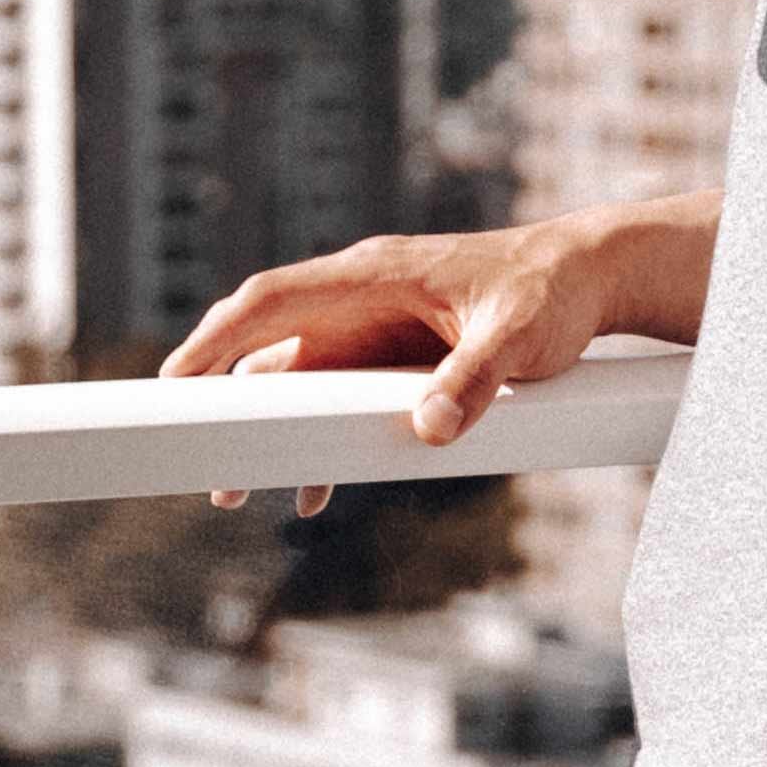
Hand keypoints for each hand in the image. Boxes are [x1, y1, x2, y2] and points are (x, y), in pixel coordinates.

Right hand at [158, 219, 638, 514]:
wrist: (592, 277)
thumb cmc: (551, 293)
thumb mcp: (518, 338)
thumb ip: (472, 381)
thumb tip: (426, 429)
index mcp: (375, 275)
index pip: (272, 300)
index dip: (217, 338)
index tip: (174, 382)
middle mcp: (362, 297)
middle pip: (271, 346)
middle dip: (225, 400)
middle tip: (200, 464)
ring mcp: (377, 326)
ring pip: (300, 378)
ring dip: (269, 429)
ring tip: (237, 490)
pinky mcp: (398, 354)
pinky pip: (340, 397)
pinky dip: (320, 439)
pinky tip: (315, 490)